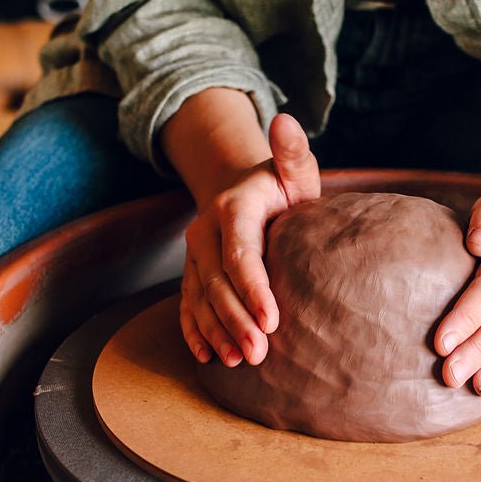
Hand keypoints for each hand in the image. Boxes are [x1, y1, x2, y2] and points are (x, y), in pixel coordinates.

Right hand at [179, 112, 319, 366]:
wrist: (243, 189)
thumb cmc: (281, 186)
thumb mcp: (294, 168)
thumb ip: (292, 151)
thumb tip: (285, 120)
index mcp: (234, 208)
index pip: (241, 253)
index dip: (254, 288)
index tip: (273, 320)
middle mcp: (206, 231)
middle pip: (217, 282)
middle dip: (236, 320)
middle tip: (259, 354)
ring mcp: (195, 254)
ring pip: (199, 297)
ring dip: (216, 332)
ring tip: (238, 361)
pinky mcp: (191, 272)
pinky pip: (186, 304)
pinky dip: (195, 331)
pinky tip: (208, 356)